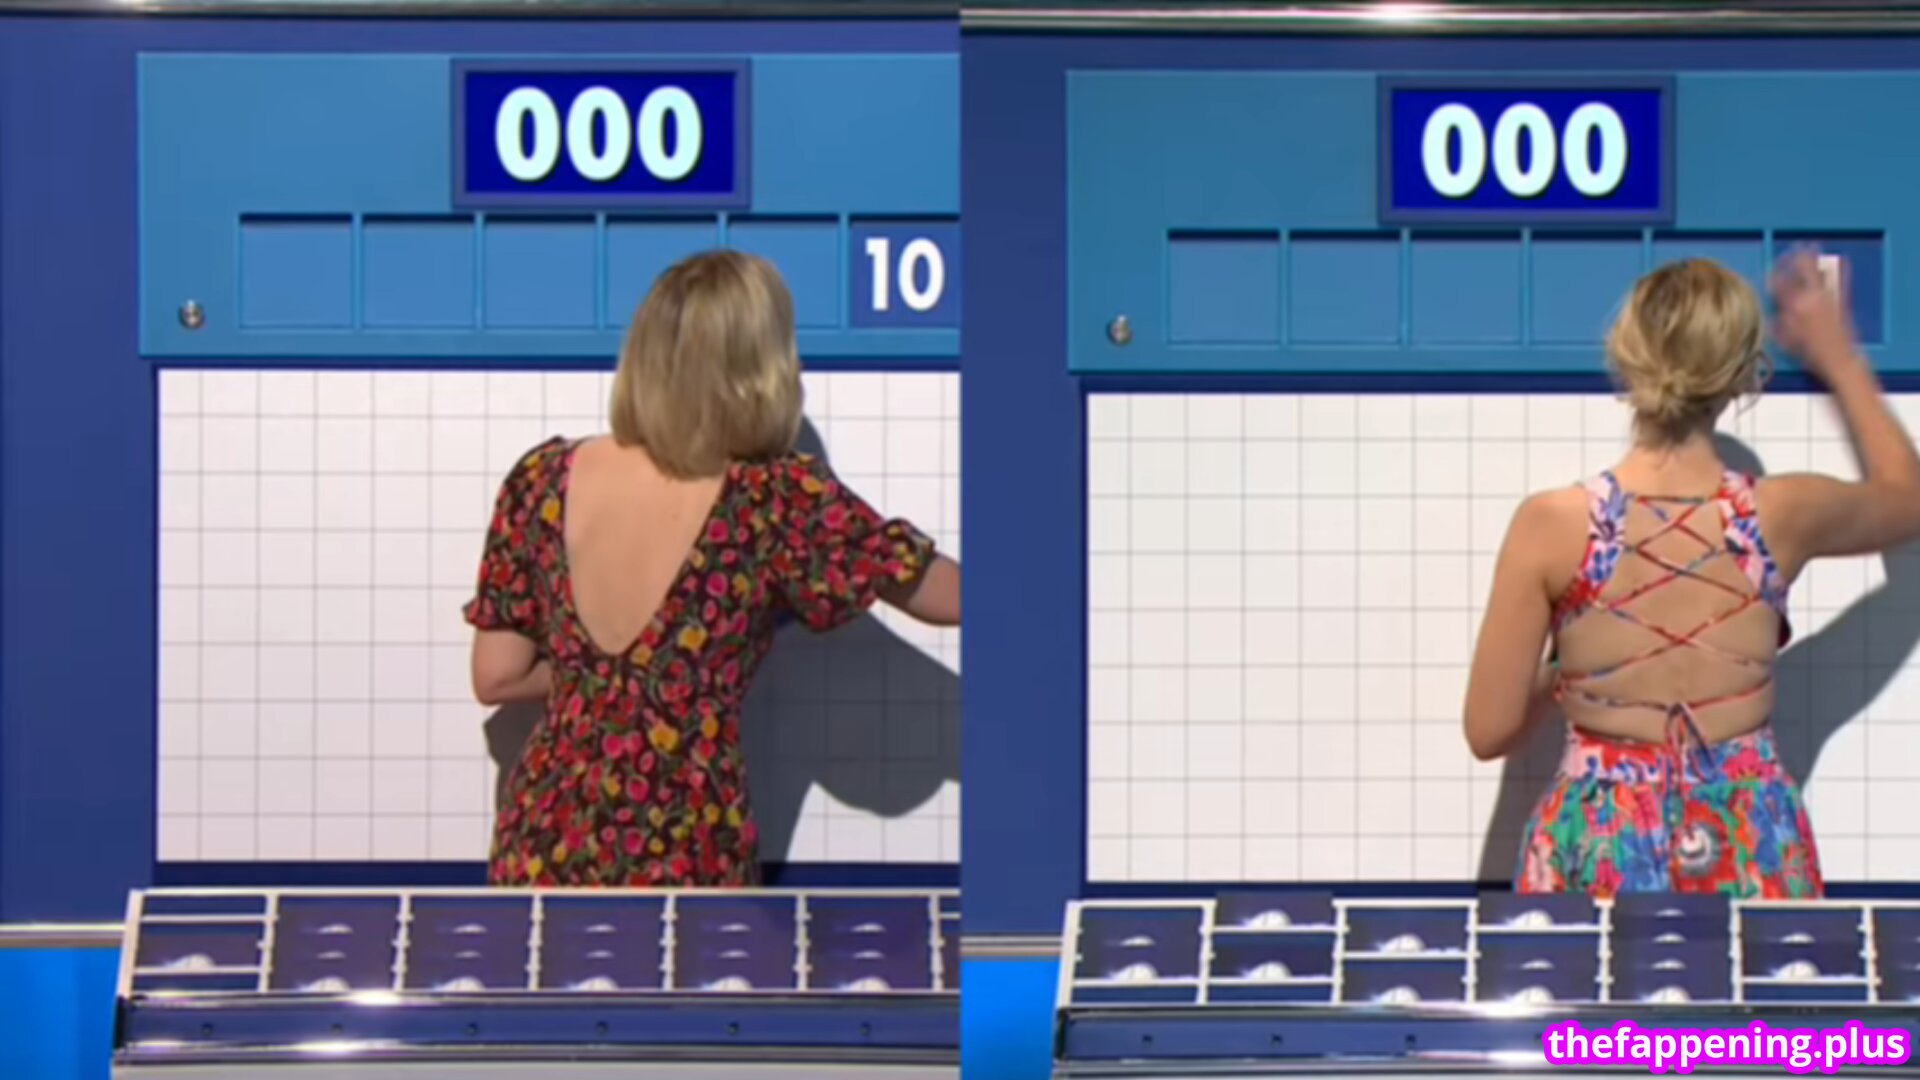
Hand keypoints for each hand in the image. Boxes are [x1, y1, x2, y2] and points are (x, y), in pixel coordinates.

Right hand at [1770, 249, 1859, 380]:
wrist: (1841, 360)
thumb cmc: (1812, 355)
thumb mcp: (1786, 341)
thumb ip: (1777, 322)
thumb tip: (1773, 312)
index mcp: (1793, 306)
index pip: (1779, 283)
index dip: (1772, 275)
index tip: (1769, 271)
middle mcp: (1810, 297)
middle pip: (1799, 270)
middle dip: (1792, 258)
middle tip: (1788, 252)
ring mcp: (1827, 296)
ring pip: (1817, 270)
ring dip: (1811, 258)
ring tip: (1808, 247)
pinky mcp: (1841, 300)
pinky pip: (1838, 280)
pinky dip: (1837, 269)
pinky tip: (1838, 261)